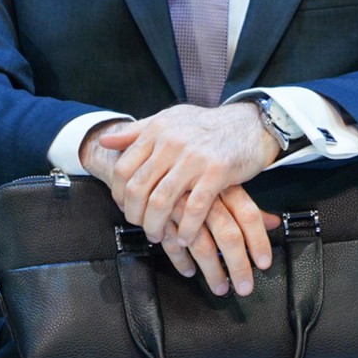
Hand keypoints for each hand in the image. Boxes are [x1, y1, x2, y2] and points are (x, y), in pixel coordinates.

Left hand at [89, 104, 280, 293]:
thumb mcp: (170, 120)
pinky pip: (194, 208)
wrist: (252, 123)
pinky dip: (186, 228)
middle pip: (138, 189)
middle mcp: (172, 142)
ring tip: (158, 236)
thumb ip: (136, 131)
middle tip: (141, 226)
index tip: (125, 207)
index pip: (123, 169)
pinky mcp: (217, 172)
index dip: (118, 194)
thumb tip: (105, 140)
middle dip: (135, 215)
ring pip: (161, 201)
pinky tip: (185, 237)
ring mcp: (194, 157)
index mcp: (157, 130)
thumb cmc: (208, 126)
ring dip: (156, 226)